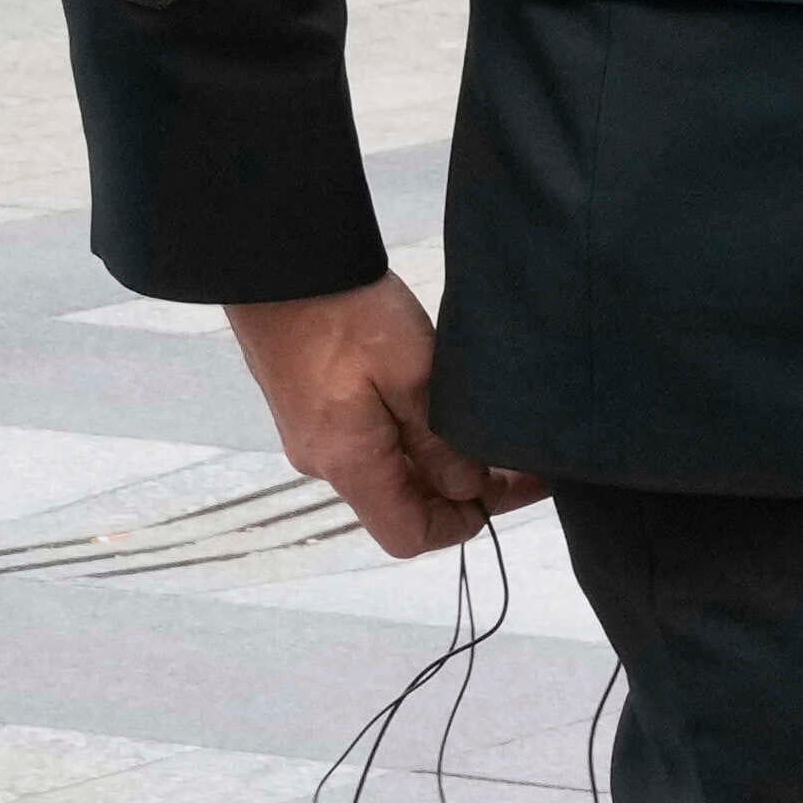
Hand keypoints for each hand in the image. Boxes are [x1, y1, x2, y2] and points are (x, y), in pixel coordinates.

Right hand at [231, 279, 533, 555]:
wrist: (282, 266)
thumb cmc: (347, 315)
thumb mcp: (415, 378)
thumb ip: (444, 445)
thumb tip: (469, 490)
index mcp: (349, 463)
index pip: (410, 536)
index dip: (465, 524)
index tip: (514, 488)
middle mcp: (325, 461)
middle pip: (404, 506)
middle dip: (465, 490)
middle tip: (521, 458)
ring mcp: (316, 438)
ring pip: (390, 475)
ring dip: (441, 464)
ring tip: (489, 432)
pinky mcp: (314, 412)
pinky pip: (371, 446)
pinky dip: (413, 442)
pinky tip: (442, 411)